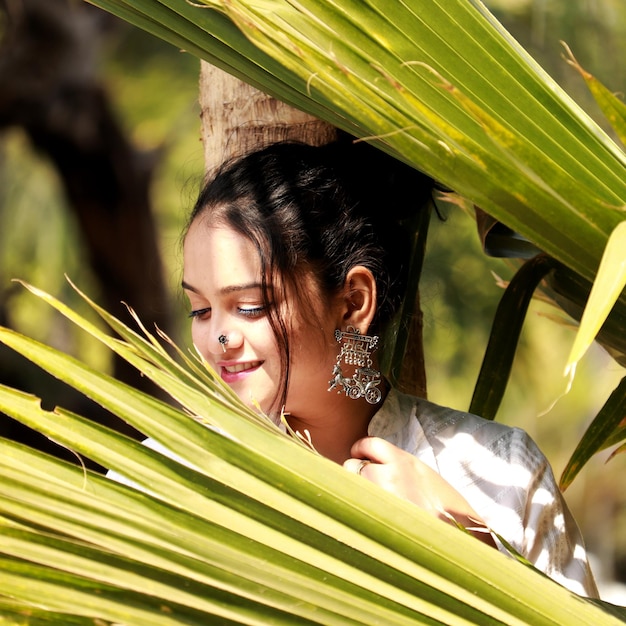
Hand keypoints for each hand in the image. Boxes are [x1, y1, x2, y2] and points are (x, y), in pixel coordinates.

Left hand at [344, 436, 494, 545]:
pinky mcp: (377, 519)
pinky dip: (357, 511)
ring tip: (367, 502)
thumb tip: (379, 468)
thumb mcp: (426, 477)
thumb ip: (401, 469)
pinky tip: (367, 517)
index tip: (359, 455)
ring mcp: (382, 497)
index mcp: (405, 462)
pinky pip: (356, 510)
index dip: (362, 450)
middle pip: (352, 466)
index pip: (370, 444)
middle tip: (362, 481)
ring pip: (351, 488)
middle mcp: (390, 475)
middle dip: (355, 473)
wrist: (465, 536)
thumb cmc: (449, 509)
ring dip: (354, 492)